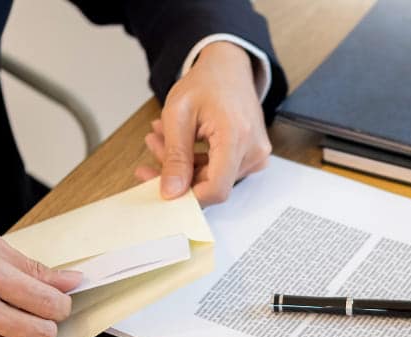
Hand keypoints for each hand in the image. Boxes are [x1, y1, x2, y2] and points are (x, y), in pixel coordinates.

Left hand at [137, 41, 271, 206]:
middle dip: (178, 172)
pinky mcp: (253, 156)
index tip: (161, 184)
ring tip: (163, 139)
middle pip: (211, 184)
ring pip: (214, 178)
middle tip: (153, 148)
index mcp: (237, 136)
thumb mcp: (178, 114)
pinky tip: (182, 143)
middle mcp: (253, 150)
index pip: (216, 189)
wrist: (229, 67)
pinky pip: (221, 170)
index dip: (187, 195)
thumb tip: (170, 192)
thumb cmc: (207, 82)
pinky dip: (198, 161)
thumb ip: (174, 157)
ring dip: (184, 165)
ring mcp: (256, 155)